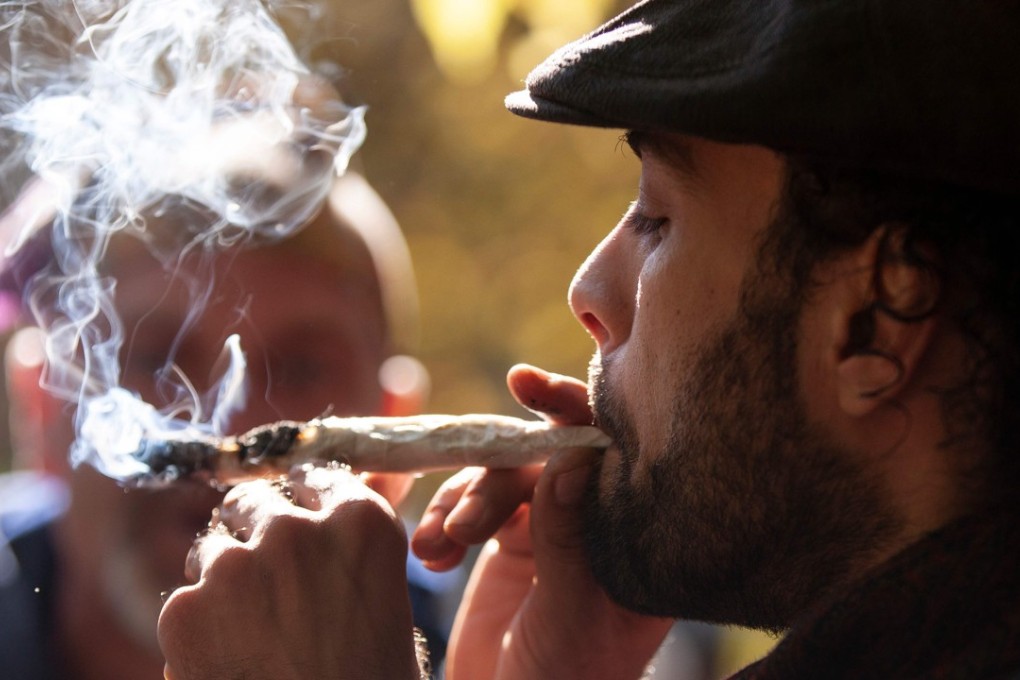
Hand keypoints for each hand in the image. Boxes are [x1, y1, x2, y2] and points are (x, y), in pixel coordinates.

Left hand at [159, 464, 420, 679]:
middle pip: (255, 502)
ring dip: (225, 577)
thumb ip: (361, 540)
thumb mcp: (387, 602)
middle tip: (270, 584)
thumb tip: (352, 489)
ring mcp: (236, 566)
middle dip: (256, 533)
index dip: (304, 499)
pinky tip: (229, 662)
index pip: (316, 477)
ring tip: (251, 633)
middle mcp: (297, 530)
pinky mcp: (183, 608)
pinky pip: (185, 599)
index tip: (300, 516)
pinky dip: (197, 628)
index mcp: (362, 523)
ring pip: (212, 547)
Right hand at [411, 364, 671, 679]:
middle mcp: (594, 522)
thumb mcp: (571, 617)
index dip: (574, 410)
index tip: (527, 385)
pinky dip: (442, 521)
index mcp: (633, 536)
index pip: (612, 454)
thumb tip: (571, 457)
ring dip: (461, 503)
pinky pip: (469, 503)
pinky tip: (428, 555)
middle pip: (543, 457)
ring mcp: (549, 528)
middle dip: (496, 478)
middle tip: (464, 524)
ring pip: (499, 476)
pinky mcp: (508, 540)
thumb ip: (569, 538)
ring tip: (439, 547)